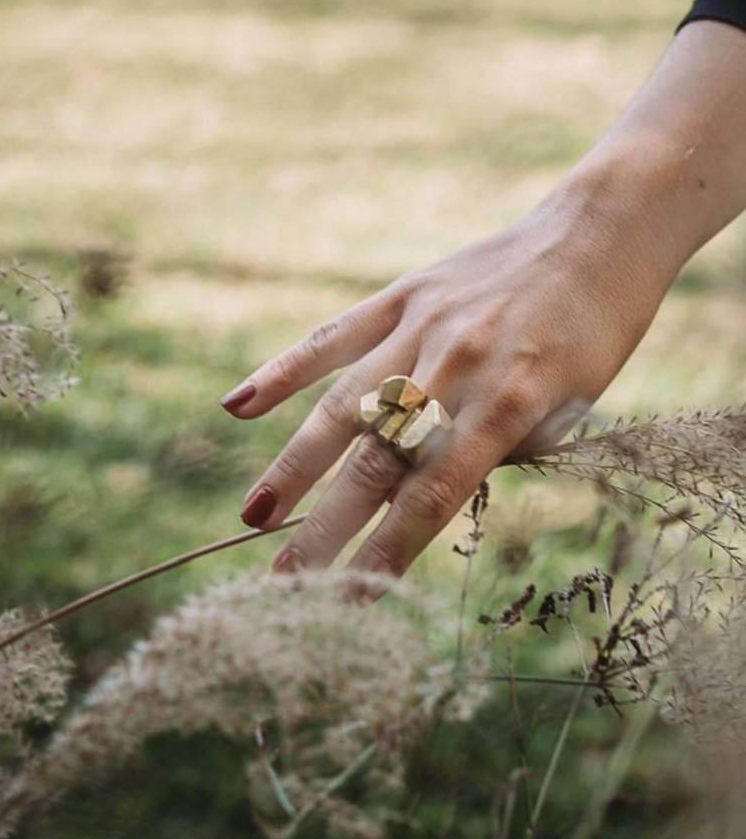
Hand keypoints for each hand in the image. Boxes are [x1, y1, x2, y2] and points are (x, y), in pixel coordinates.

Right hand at [220, 165, 677, 593]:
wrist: (599, 235)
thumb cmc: (594, 334)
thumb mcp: (572, 407)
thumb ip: (496, 449)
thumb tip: (422, 488)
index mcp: (508, 405)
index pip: (431, 498)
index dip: (386, 554)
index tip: (349, 603)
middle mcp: (455, 368)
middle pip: (376, 463)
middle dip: (327, 529)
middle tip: (283, 582)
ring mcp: (422, 327)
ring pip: (342, 405)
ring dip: (294, 466)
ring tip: (255, 516)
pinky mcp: (404, 293)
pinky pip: (335, 335)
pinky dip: (284, 370)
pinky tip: (238, 406)